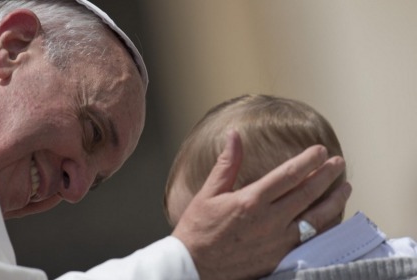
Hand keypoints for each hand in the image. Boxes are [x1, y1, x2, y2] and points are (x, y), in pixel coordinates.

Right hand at [172, 131, 350, 279]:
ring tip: (345, 188)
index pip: (288, 175)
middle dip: (326, 175)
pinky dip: (324, 227)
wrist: (194, 267)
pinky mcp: (279, 257)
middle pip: (307, 193)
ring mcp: (277, 241)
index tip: (319, 150)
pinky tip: (332, 219)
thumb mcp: (208, 193)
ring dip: (333, 201)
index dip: (308, 161)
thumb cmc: (198, 229)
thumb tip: (234, 135)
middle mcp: (269, 220)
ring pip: (315, 218)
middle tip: (338, 162)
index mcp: (251, 201)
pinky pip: (310, 240)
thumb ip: (227, 164)